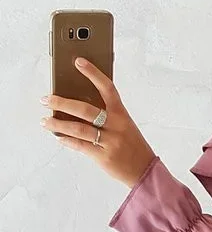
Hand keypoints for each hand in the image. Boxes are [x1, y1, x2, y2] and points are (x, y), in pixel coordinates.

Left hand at [41, 59, 155, 188]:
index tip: (78, 62)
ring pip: (79, 129)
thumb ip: (106, 115)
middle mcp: (116, 125)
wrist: (145, 169)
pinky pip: (80, 146)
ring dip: (58, 124)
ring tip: (45, 121)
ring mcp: (110, 142)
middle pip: (85, 110)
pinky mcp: (103, 156)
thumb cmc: (132, 144)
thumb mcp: (124, 125)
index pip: (107, 88)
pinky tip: (59, 137)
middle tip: (46, 99)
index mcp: (121, 114)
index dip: (93, 73)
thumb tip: (76, 107)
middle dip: (62, 103)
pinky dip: (67, 141)